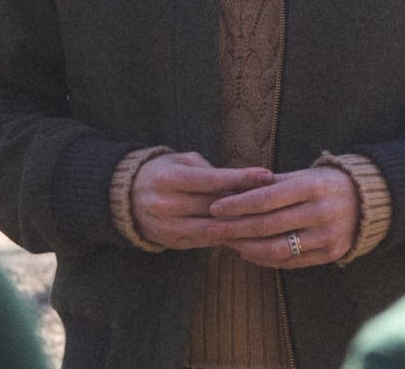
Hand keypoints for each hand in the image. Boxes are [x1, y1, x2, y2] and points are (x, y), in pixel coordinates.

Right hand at [130, 152, 273, 250]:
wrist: (128, 198)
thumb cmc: (163, 173)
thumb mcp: (181, 162)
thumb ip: (209, 170)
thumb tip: (242, 181)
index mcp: (168, 179)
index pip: (211, 180)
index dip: (241, 178)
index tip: (267, 174)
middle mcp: (165, 205)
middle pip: (214, 207)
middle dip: (247, 202)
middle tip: (277, 197)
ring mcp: (167, 227)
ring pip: (213, 229)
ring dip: (241, 224)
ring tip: (268, 216)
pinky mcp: (172, 243)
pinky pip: (206, 242)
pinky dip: (227, 236)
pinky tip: (247, 231)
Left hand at [206, 166, 358, 267]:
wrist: (367, 201)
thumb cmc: (325, 183)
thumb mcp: (302, 175)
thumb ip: (270, 183)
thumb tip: (231, 187)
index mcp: (313, 186)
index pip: (267, 199)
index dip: (238, 205)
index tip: (215, 207)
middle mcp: (322, 212)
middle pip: (269, 225)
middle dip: (235, 228)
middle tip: (211, 228)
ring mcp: (328, 236)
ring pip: (278, 249)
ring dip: (247, 248)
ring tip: (227, 242)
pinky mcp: (331, 254)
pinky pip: (292, 262)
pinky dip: (266, 260)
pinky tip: (248, 253)